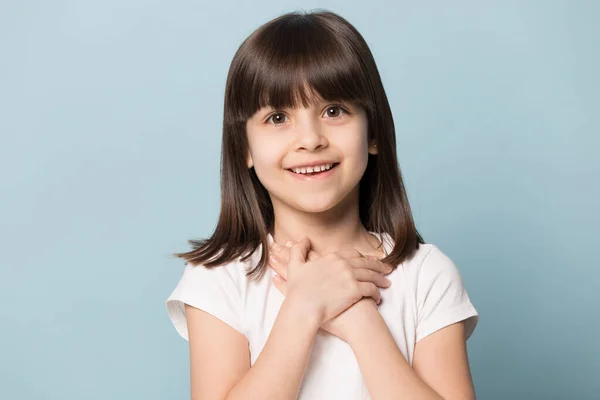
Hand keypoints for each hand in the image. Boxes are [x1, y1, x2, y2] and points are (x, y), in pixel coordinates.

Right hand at [268, 238, 392, 340]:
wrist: (303, 307)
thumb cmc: (298, 290)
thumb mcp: (295, 265)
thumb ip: (299, 250)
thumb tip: (304, 238)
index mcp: (332, 258)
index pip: (353, 253)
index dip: (363, 256)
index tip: (369, 260)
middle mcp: (343, 264)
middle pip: (366, 262)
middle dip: (378, 265)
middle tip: (387, 269)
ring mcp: (350, 276)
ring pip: (372, 275)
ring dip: (381, 279)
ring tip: (387, 283)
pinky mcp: (355, 291)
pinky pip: (371, 289)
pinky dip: (377, 293)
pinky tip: (378, 297)